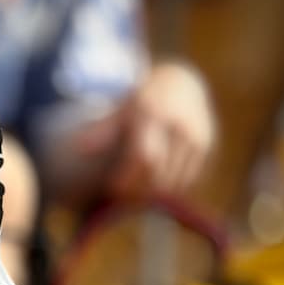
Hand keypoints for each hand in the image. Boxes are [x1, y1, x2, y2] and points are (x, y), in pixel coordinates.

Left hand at [105, 62, 216, 199]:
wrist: (181, 83)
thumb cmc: (143, 101)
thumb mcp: (122, 110)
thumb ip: (102, 129)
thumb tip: (77, 148)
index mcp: (153, 114)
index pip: (143, 156)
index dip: (128, 177)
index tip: (113, 190)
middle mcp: (178, 125)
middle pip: (160, 173)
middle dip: (141, 190)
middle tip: (125, 200)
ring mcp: (196, 135)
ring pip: (177, 179)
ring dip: (157, 194)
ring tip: (139, 197)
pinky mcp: (207, 144)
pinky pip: (189, 177)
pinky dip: (173, 187)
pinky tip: (158, 187)